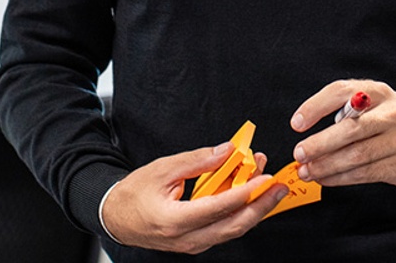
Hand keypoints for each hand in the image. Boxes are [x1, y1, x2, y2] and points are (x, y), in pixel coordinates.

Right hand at [100, 144, 284, 253]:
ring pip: (232, 231)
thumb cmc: (134, 193)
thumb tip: (228, 151)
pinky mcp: (195, 243)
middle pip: (233, 226)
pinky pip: (224, 230)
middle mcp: (187, 239)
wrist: (115, 217)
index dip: (246, 192)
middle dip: (261, 206)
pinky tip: (250, 196)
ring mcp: (192, 245)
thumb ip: (198, 160)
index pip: (219, 207)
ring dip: (254, 209)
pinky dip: (239, 213)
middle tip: (279, 186)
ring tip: (270, 188)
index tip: (265, 178)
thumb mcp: (163, 169)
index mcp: (175, 220)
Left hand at [289, 80, 395, 190]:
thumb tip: (306, 129)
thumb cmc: (394, 121)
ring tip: (307, 171)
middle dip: (320, 144)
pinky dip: (341, 178)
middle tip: (299, 153)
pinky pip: (366, 173)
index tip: (296, 123)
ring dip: (326, 166)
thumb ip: (347, 109)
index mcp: (378, 92)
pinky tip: (326, 179)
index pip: (341, 92)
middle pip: (350, 129)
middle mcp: (391, 113)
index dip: (315, 107)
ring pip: (356, 155)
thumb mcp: (376, 103)